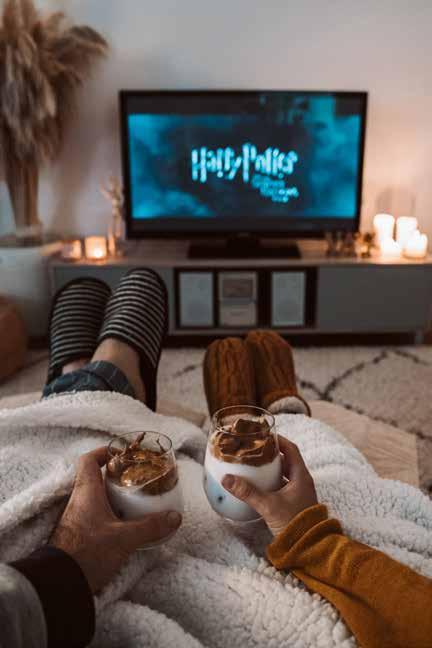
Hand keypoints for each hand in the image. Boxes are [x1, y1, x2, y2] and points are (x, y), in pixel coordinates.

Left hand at [51, 447, 181, 592]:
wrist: (60, 585)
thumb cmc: (87, 553)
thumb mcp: (124, 539)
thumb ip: (150, 527)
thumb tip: (174, 517)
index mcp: (86, 492)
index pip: (88, 460)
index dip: (104, 452)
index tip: (122, 454)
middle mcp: (78, 501)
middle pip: (95, 478)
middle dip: (116, 477)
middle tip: (136, 479)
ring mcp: (76, 518)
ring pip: (96, 498)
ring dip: (114, 497)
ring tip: (135, 501)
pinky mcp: (78, 535)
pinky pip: (95, 515)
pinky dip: (110, 515)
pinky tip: (125, 525)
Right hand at [222, 436, 317, 535]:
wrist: (308, 549)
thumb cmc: (294, 524)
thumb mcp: (268, 506)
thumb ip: (248, 492)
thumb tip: (227, 479)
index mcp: (301, 476)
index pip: (291, 449)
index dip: (278, 440)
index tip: (264, 435)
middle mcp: (301, 482)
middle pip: (286, 460)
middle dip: (271, 454)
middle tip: (255, 449)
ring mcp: (298, 493)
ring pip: (284, 474)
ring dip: (270, 468)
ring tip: (253, 464)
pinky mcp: (293, 504)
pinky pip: (281, 486)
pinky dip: (270, 482)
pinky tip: (258, 485)